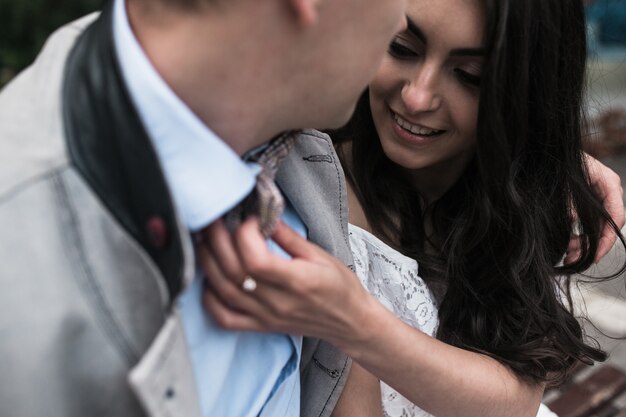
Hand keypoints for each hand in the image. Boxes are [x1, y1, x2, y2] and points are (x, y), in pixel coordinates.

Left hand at [196, 218, 375, 350]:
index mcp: (297, 282)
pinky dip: (209, 298)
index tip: (249, 219)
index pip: (257, 261)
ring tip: (203, 239)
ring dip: (207, 263)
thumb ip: (288, 237)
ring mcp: (266, 317)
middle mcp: (278, 303)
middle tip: (213, 219)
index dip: (245, 236)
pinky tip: (208, 277)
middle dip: (217, 241)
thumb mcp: (320, 255)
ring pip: (224, 291)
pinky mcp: (261, 326)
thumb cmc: (339, 286)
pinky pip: (225, 318)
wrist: (349, 322)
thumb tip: (264, 214)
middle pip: (234, 272)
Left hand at [565, 154, 623, 263]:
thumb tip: (573, 220)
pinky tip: (567, 248)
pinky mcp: (588, 204)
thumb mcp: (564, 179)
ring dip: (583, 244)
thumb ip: (569, 200)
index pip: (615, 218)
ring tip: (567, 257)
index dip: (606, 240)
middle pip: (606, 227)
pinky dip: (578, 237)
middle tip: (572, 260)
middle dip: (590, 247)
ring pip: (596, 229)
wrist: (549, 152)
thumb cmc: (557, 161)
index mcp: (608, 183)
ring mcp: (600, 198)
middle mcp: (608, 192)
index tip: (595, 257)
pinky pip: (587, 225)